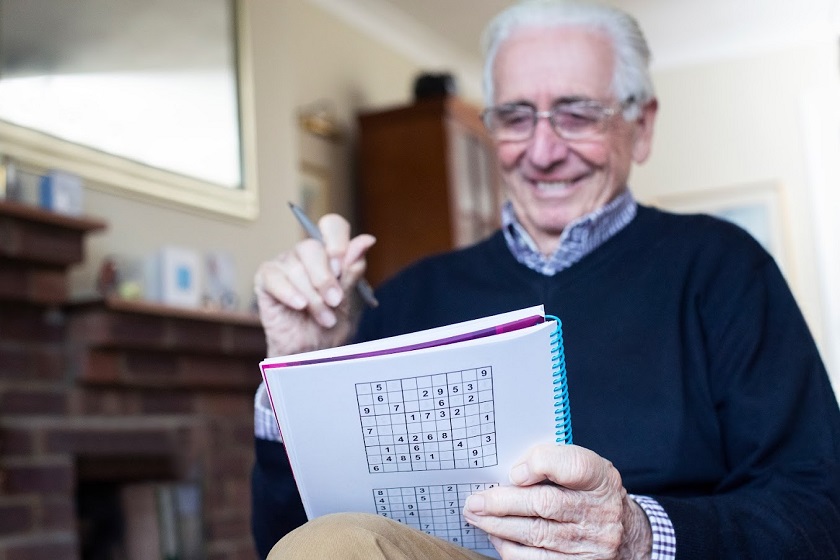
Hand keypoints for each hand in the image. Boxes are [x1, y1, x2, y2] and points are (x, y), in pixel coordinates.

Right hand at [254, 213, 375, 355]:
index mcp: (329, 254)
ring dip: (313, 297)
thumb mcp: (350, 301)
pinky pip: (274, 277)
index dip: (337, 243)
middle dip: (325, 278)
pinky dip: (289, 293)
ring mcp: (284, 265)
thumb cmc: (329, 326)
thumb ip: (353, 271)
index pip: (332, 226)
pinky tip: (299, 306)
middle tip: (334, 301)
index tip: (342, 268)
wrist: (310, 353)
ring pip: (296, 267)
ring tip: (324, 318)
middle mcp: (305, 255)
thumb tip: (366, 240)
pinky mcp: (266, 280)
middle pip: (311, 247)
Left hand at [463, 443, 651, 559]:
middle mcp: (600, 512)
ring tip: (477, 517)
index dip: (541, 465)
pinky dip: (511, 549)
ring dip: (498, 527)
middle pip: (545, 504)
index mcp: (600, 478)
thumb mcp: (583, 468)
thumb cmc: (591, 493)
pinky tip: (497, 537)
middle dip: (502, 503)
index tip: (515, 471)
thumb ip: (552, 462)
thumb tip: (511, 472)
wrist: (626, 533)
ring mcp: (591, 543)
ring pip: (536, 535)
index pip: (574, 465)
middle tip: (475, 501)